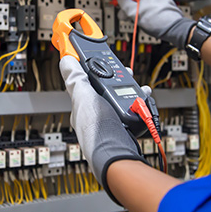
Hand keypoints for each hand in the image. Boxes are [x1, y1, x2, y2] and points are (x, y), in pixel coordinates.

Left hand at [59, 56, 147, 200]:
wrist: (117, 153)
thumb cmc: (96, 129)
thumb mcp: (83, 98)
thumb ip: (75, 79)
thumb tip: (66, 61)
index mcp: (82, 104)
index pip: (86, 81)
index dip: (95, 68)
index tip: (104, 58)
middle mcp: (94, 112)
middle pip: (107, 88)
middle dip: (118, 78)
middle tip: (127, 71)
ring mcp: (109, 120)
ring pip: (122, 98)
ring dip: (132, 89)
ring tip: (140, 86)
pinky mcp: (124, 126)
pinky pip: (133, 110)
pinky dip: (141, 103)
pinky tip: (144, 101)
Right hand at [115, 0, 194, 47]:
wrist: (174, 29)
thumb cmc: (158, 21)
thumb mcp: (134, 12)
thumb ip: (124, 3)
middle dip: (128, 3)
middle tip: (124, 12)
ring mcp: (160, 0)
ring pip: (142, 1)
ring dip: (134, 9)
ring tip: (132, 18)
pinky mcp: (162, 7)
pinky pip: (149, 6)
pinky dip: (142, 12)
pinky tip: (141, 20)